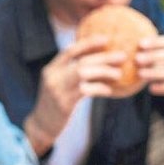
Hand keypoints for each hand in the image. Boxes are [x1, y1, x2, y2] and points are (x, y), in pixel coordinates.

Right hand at [25, 36, 122, 153]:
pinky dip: (100, 88)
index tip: (106, 39)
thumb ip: (70, 74)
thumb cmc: (55, 105)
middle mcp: (53, 76)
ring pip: (83, 72)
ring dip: (104, 71)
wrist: (41, 125)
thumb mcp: (58, 85)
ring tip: (118, 73)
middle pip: (81, 61)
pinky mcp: (64, 102)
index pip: (70, 51)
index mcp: (51, 69)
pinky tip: (109, 90)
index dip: (88, 43)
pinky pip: (86, 90)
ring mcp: (57, 89)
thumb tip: (98, 64)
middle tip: (122, 56)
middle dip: (104, 57)